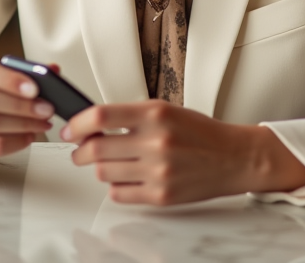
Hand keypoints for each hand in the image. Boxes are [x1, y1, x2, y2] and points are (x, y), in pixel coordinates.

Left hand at [62, 100, 304, 204]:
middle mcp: (156, 142)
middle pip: (95, 149)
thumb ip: (130, 116)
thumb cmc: (200, 132)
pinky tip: (124, 178)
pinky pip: (119, 194)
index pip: (101, 116)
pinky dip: (115, 187)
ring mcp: (158, 171)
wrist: (234, 157)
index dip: (77, 123)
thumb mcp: (165, 110)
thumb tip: (91, 125)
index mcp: (155, 114)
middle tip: (79, 151)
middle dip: (79, 152)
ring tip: (107, 163)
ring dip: (98, 169)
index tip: (70, 129)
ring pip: (103, 173)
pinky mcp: (161, 195)